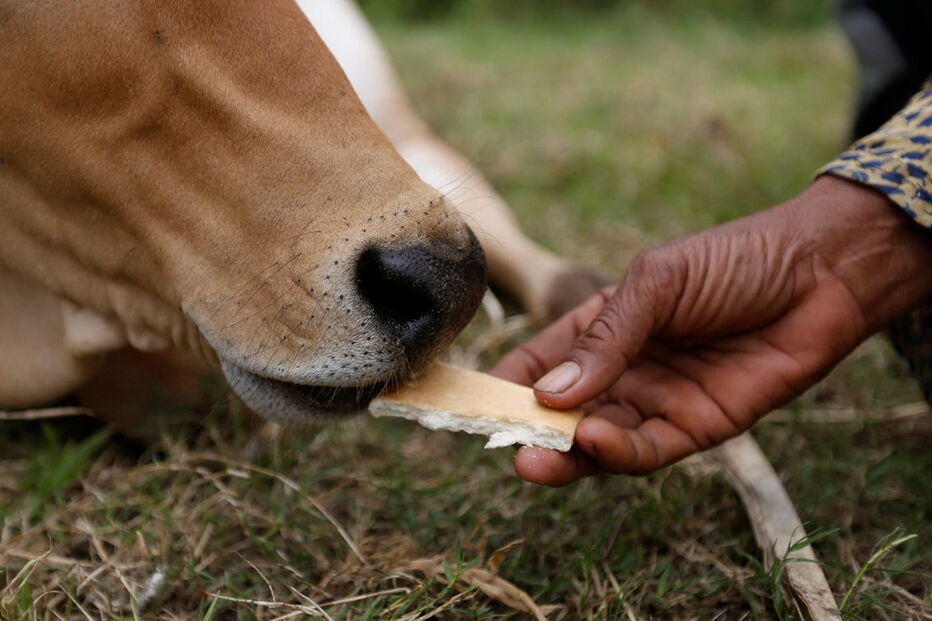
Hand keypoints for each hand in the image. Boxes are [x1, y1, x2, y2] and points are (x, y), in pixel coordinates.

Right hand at [492, 176, 931, 484]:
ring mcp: (659, 400)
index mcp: (604, 326)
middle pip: (567, 411)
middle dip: (532, 431)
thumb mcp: (655, 283)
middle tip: (503, 444)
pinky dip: (618, 451)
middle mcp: (626, 369)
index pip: (543, 362)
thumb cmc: (733, 261)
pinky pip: (648, 450)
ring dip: (567, 452)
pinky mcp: (698, 428)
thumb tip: (550, 394)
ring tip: (534, 457)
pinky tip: (595, 438)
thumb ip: (605, 338)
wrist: (820, 273)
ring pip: (600, 439)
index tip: (474, 404)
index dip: (509, 384)